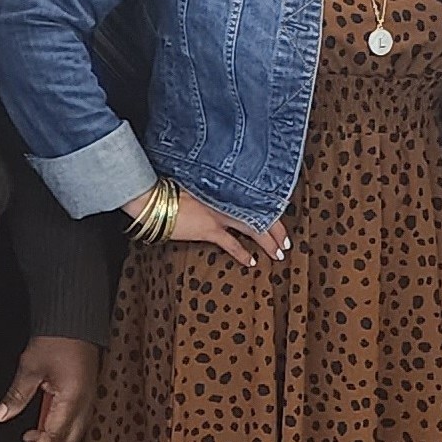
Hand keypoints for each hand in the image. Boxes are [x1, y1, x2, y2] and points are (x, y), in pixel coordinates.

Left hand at [0, 335, 99, 441]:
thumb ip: (16, 395)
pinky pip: (77, 418)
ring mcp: (89, 395)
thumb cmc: (57, 337)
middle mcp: (85, 401)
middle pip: (69, 440)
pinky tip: (45, 423)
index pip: (55, 436)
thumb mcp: (31, 367)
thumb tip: (1, 415)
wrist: (75, 317)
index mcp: (72, 398)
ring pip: (75, 430)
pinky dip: (61, 427)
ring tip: (31, 440)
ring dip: (54, 440)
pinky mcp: (87, 389)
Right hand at [121, 183, 288, 267]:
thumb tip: (222, 186)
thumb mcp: (197, 179)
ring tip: (278, 252)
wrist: (155, 197)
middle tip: (286, 241)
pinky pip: (232, 244)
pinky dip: (242, 254)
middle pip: (260, 214)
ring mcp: (220, 214)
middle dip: (276, 229)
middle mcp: (227, 199)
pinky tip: (251, 262)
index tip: (282, 210)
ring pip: (253, 228)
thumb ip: (213, 184)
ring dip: (268, 242)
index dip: (271, 204)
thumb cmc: (171, 184)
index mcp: (225, 185)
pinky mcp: (210, 229)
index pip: (255, 195)